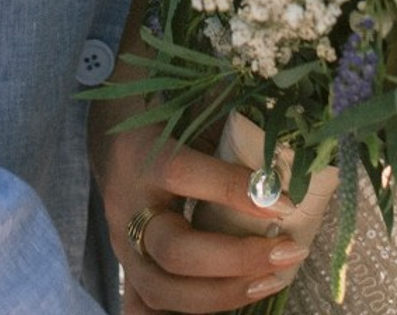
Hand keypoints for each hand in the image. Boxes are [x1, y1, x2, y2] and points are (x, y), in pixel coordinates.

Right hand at [95, 112, 311, 313]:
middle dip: (236, 259)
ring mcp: (123, 245)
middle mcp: (128, 206)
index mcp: (142, 154)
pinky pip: (143, 310)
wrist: (108, 136)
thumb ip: (223, 110)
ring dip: (222, 294)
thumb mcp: (186, 101)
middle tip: (287, 251)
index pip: (183, 173)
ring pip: (162, 291)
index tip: (285, 202)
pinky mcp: (127, 269)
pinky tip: (227, 308)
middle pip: (174, 251)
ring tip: (270, 280)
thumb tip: (280, 124)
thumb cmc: (158, 112)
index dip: (233, 190)